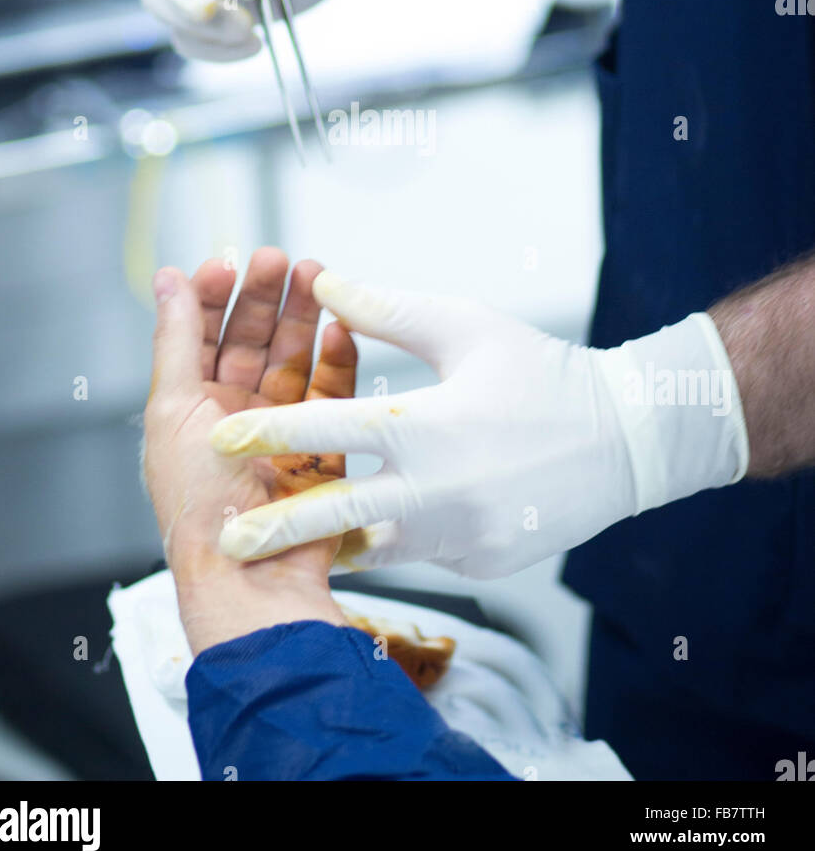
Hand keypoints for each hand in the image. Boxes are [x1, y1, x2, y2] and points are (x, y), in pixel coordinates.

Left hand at [143, 249, 356, 650]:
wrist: (250, 578)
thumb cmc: (200, 507)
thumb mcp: (172, 410)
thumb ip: (174, 339)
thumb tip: (168, 280)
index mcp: (188, 409)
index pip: (200, 335)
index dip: (214, 296)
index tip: (231, 262)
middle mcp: (232, 417)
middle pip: (250, 340)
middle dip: (265, 297)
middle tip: (283, 259)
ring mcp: (278, 431)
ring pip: (292, 359)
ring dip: (303, 317)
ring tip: (318, 276)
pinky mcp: (320, 448)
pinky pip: (332, 394)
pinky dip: (336, 358)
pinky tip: (339, 327)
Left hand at [209, 272, 749, 578]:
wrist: (628, 442)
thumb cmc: (545, 373)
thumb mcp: (468, 328)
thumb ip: (389, 311)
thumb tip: (328, 285)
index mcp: (428, 427)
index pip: (332, 430)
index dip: (270, 431)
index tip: (222, 435)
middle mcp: (438, 492)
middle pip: (338, 516)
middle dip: (277, 528)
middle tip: (226, 538)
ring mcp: (460, 538)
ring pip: (377, 542)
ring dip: (338, 537)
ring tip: (291, 539)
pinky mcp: (479, 565)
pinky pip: (422, 551)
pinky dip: (402, 535)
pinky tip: (400, 516)